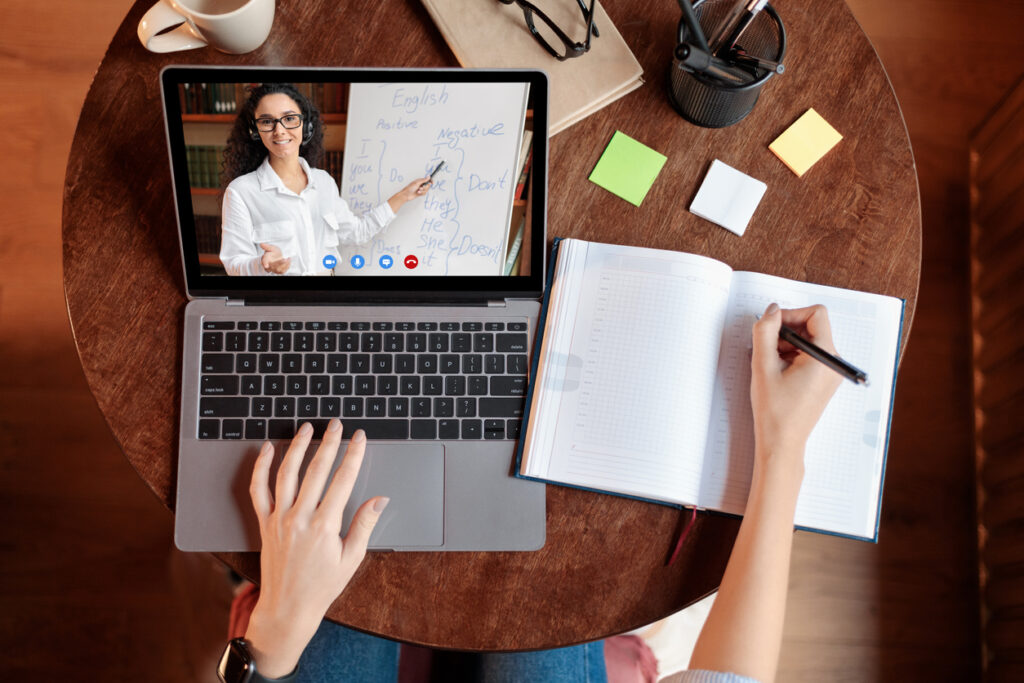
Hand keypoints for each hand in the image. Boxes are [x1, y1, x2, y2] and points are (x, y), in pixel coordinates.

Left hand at [244, 419, 388, 677]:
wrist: (287, 609)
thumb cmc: (322, 587)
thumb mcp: (351, 559)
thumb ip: (364, 526)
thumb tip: (380, 500)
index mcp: (324, 527)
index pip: (342, 481)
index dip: (353, 455)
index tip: (359, 437)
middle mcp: (299, 518)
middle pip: (315, 470)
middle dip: (329, 443)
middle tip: (336, 424)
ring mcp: (279, 519)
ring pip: (286, 474)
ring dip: (297, 447)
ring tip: (307, 428)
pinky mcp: (264, 523)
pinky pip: (258, 490)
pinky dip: (261, 467)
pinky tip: (268, 449)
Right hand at [259, 242, 290, 273]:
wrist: (278, 256)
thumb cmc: (274, 252)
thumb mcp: (271, 248)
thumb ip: (266, 246)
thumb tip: (261, 244)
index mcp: (265, 259)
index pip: (264, 262)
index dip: (265, 263)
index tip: (266, 266)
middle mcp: (269, 266)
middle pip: (273, 266)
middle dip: (279, 263)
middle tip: (284, 259)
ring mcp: (274, 270)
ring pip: (278, 269)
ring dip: (284, 264)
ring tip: (288, 259)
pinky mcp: (279, 272)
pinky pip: (283, 271)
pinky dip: (287, 266)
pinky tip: (288, 260)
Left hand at [386, 177, 431, 212]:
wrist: (406, 195)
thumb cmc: (410, 188)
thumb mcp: (417, 183)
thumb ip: (424, 180)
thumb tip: (428, 176)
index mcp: (420, 181)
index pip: (427, 180)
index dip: (430, 181)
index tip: (432, 183)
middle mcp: (421, 184)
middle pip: (428, 186)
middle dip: (425, 188)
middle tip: (421, 188)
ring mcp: (421, 189)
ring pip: (426, 190)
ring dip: (422, 191)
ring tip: (418, 191)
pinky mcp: (420, 193)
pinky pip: (424, 193)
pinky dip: (421, 193)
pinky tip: (418, 193)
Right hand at [750, 303, 842, 471]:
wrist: (781, 442)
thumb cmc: (775, 411)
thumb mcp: (763, 365)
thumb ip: (765, 332)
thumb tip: (772, 310)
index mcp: (826, 357)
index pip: (816, 315)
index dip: (791, 314)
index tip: (773, 327)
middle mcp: (834, 363)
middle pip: (812, 327)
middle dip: (787, 331)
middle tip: (766, 347)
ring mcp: (830, 372)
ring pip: (809, 341)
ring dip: (787, 344)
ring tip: (769, 363)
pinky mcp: (824, 380)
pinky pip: (809, 356)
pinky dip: (791, 356)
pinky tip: (776, 371)